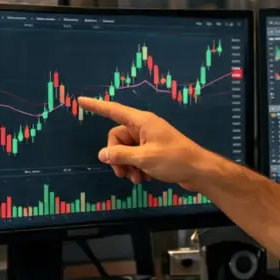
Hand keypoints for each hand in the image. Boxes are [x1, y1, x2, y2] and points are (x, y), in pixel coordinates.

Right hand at [77, 97, 210, 190]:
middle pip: (117, 138)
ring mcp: (148, 140)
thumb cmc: (174, 159)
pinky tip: (144, 179)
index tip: (80, 101)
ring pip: (125, 150)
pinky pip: (135, 157)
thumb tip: (102, 154)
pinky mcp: (153, 152)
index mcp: (141, 121)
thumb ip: (120, 155)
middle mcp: (143, 128)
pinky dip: (136, 168)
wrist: (199, 171)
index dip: (96, 106)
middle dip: (117, 157)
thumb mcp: (144, 158)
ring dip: (127, 166)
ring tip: (136, 179)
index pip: (113, 110)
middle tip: (123, 173)